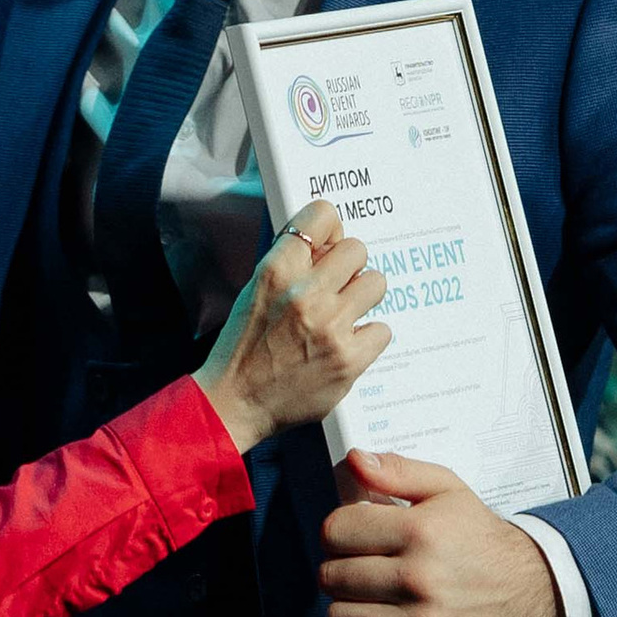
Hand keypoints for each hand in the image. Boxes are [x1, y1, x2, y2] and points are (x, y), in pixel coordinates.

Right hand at [197, 201, 389, 454]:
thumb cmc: (244, 346)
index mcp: (276, 270)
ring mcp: (330, 327)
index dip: (330, 230)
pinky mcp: (348, 359)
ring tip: (342, 317)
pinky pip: (382, 329)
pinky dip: (367, 339)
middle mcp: (304, 293)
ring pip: (377, 283)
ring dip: (362, 298)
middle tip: (336, 289)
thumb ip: (292, 263)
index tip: (328, 246)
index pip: (323, 214)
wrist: (234, 401)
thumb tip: (333, 242)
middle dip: (349, 267)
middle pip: (357, 249)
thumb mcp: (256, 289)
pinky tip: (345, 346)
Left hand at [318, 448, 563, 616]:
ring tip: (371, 596)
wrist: (528, 592)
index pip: (336, 532)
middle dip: (340, 567)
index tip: (352, 535)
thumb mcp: (447, 490)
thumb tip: (354, 461)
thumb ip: (398, 472)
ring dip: (348, 606)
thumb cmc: (480, 538)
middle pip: (332, 577)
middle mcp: (419, 580)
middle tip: (362, 566)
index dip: (339, 531)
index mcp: (421, 532)